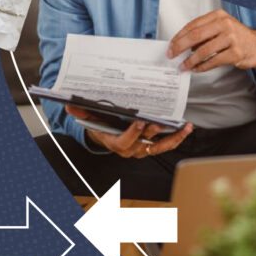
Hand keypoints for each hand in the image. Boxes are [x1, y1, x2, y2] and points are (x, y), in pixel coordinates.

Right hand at [66, 105, 193, 157]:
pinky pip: (166, 145)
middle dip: (154, 132)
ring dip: (174, 137)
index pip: (125, 141)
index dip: (133, 134)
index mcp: (116, 143)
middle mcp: (131, 149)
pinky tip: (186, 128)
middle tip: (163, 122)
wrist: (107, 136)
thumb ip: (82, 112)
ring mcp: (143, 149)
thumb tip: (69, 105)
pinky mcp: (152, 147)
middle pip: (145, 142)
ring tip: (185, 127)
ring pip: (160, 147)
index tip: (140, 122)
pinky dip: (177, 138)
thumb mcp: (91, 119)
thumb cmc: (102, 127)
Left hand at [166, 9, 255, 71]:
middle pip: (196, 35)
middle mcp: (225, 24)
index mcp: (218, 16)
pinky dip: (203, 66)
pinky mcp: (236, 52)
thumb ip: (204, 33)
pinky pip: (214, 61)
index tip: (171, 45)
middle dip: (180, 47)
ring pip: (204, 50)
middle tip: (172, 55)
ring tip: (184, 66)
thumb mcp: (221, 28)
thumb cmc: (238, 37)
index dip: (179, 36)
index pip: (193, 25)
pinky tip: (197, 69)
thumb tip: (183, 45)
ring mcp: (231, 38)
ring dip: (191, 60)